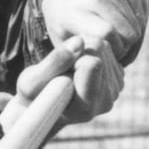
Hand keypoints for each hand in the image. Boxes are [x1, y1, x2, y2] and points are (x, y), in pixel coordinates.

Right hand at [0, 37, 121, 135]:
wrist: (42, 107)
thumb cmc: (32, 96)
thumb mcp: (30, 81)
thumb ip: (54, 62)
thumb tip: (79, 40)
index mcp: (85, 108)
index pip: (92, 64)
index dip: (71, 57)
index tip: (58, 69)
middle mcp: (105, 102)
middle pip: (100, 50)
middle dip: (79, 51)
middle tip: (62, 68)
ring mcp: (114, 91)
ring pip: (105, 47)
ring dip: (83, 50)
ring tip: (68, 69)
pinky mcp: (118, 80)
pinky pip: (108, 50)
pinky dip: (91, 52)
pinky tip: (78, 68)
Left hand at [41, 0, 146, 59]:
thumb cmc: (65, 27)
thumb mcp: (63, 44)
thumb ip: (78, 57)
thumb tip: (97, 63)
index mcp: (74, 11)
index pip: (107, 32)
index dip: (113, 49)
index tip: (106, 54)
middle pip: (127, 31)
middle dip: (124, 46)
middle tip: (113, 49)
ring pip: (137, 24)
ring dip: (131, 37)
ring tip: (115, 39)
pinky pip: (142, 14)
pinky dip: (136, 24)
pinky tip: (122, 25)